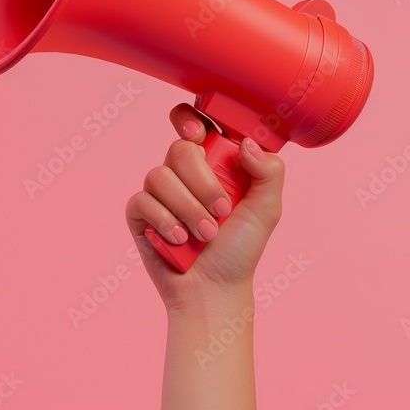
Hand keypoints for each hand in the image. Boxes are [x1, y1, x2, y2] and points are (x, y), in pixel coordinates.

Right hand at [125, 103, 285, 311]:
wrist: (213, 290)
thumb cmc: (240, 250)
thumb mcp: (267, 209)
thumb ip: (268, 171)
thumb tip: (246, 142)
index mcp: (214, 162)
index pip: (194, 123)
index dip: (190, 119)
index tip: (199, 135)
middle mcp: (185, 173)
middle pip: (179, 149)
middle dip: (201, 183)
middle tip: (221, 212)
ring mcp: (161, 192)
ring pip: (159, 175)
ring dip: (187, 208)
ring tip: (204, 235)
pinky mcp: (140, 214)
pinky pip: (142, 201)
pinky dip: (164, 221)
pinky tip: (179, 240)